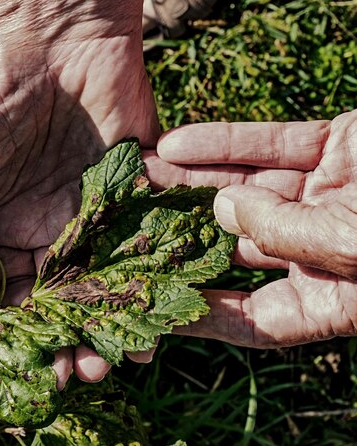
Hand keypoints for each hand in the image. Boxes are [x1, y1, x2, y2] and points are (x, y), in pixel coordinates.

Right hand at [0, 0, 158, 382]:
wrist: (42, 31)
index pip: (14, 293)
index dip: (25, 333)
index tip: (38, 370)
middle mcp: (48, 221)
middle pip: (67, 294)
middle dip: (75, 335)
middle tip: (86, 372)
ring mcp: (95, 204)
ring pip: (110, 275)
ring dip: (116, 316)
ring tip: (124, 355)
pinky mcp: (136, 183)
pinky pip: (147, 237)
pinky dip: (153, 275)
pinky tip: (159, 310)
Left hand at [144, 110, 356, 347]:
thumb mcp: (354, 246)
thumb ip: (287, 235)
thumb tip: (224, 211)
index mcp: (331, 298)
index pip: (253, 318)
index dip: (201, 313)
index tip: (150, 304)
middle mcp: (319, 248)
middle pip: (235, 245)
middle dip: (180, 231)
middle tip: (126, 225)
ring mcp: (324, 196)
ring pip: (244, 189)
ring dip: (189, 181)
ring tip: (136, 176)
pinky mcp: (332, 148)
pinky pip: (270, 144)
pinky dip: (224, 142)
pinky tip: (171, 143)